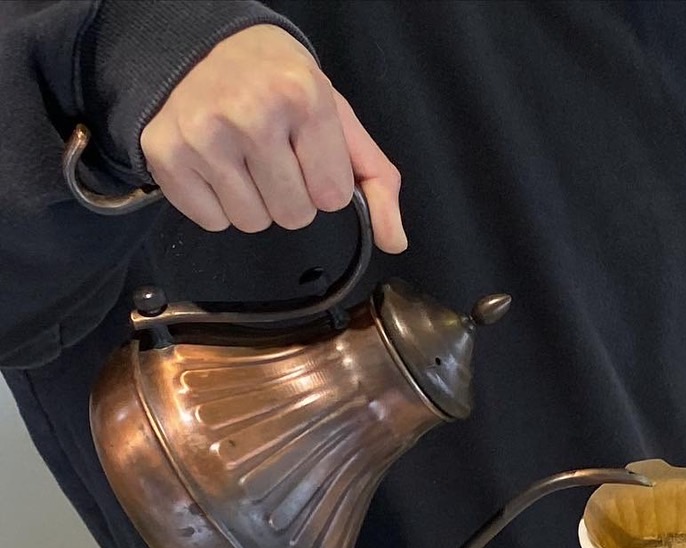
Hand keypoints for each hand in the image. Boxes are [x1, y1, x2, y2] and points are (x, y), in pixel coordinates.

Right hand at [139, 25, 406, 251]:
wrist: (204, 44)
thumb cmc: (278, 84)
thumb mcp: (337, 119)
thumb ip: (377, 181)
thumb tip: (394, 241)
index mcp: (303, 96)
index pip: (332, 196)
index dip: (324, 183)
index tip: (307, 153)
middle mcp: (251, 112)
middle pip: (293, 215)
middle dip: (290, 195)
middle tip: (273, 154)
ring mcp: (203, 133)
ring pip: (252, 223)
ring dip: (254, 202)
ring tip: (244, 158)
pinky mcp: (166, 152)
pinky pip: (211, 221)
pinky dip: (216, 204)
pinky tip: (215, 165)